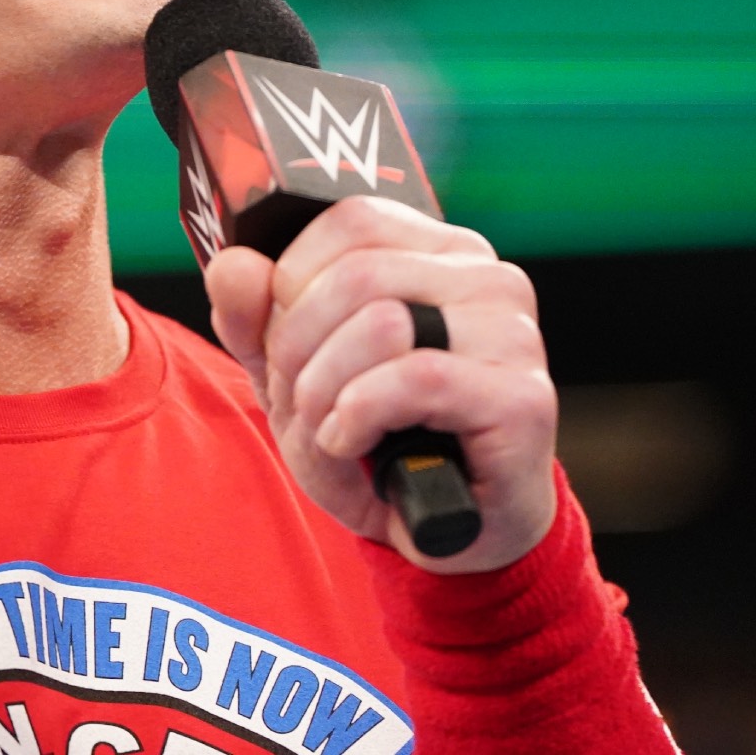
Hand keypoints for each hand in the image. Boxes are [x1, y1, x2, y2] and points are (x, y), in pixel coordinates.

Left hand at [206, 196, 557, 573]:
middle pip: (357, 273)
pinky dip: (358, 415)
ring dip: (324, 387)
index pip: (351, 220)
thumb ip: (253, 316)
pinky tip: (351, 443)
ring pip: (384, 322)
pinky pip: (414, 380)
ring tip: (327, 427)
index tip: (282, 338)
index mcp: (439, 252)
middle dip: (298, 344)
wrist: (444, 535)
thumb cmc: (374, 439)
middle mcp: (488, 279)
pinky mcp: (522, 399)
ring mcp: (513, 335)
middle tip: (298, 398)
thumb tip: (233, 264)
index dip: (293, 279)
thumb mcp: (292, 374)